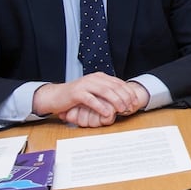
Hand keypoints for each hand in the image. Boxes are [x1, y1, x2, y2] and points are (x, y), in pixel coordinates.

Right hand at [33, 73, 147, 126]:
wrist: (55, 96)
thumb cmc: (76, 96)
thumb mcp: (94, 92)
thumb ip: (106, 93)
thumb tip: (123, 100)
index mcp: (100, 77)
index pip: (118, 83)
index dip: (128, 92)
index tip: (135, 102)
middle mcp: (94, 78)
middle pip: (114, 86)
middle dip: (125, 97)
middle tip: (130, 107)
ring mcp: (85, 84)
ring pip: (105, 91)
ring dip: (116, 101)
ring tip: (122, 109)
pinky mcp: (76, 93)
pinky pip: (91, 99)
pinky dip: (101, 106)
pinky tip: (107, 112)